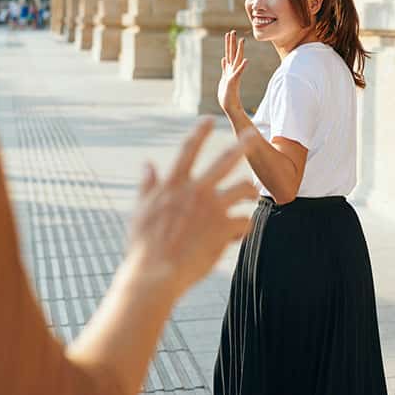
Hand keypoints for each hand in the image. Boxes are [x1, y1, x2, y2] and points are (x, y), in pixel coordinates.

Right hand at [125, 118, 259, 296]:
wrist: (154, 274)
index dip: (199, 133)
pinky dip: (242, 229)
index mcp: (173, 185)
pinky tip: (236, 237)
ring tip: (252, 196)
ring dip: (250, 191)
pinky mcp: (224, 227)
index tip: (209, 120)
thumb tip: (147, 164)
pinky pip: (244, 221)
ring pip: (243, 188)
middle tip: (253, 134)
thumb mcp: (140, 211)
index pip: (188, 151)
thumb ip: (148, 185)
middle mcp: (195, 190)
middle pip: (225, 160)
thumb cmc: (143, 246)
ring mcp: (212, 207)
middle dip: (242, 144)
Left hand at [218, 30, 247, 114]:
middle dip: (232, 42)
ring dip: (239, 50)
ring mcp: (234, 76)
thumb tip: (223, 59)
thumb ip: (225, 68)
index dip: (229, 44)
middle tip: (232, 31)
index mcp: (229, 69)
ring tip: (242, 40)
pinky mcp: (234, 82)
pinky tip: (246, 60)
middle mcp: (232, 71)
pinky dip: (242, 67)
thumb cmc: (227, 95)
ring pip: (237, 60)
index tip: (229, 34)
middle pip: (232, 54)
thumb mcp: (224, 78)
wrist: (230, 107)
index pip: (229, 54)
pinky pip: (238, 73)